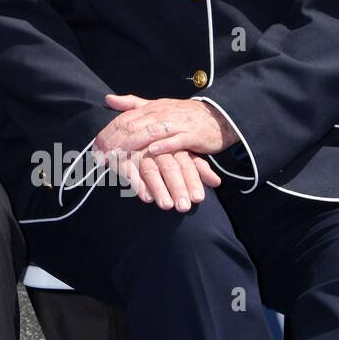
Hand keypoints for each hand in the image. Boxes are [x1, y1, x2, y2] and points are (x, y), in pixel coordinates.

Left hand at [93, 94, 236, 158]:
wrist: (218, 116)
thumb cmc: (184, 115)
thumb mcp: (157, 106)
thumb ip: (132, 104)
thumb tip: (108, 99)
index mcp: (151, 108)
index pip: (124, 118)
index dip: (109, 132)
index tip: (95, 146)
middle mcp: (161, 114)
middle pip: (134, 126)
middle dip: (115, 141)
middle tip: (101, 154)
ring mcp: (177, 124)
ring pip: (151, 132)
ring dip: (133, 144)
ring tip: (118, 155)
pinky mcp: (193, 135)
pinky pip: (177, 140)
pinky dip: (164, 146)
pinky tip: (152, 151)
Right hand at [104, 145, 222, 211]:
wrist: (129, 132)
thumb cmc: (162, 147)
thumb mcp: (182, 153)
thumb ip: (199, 166)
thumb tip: (217, 182)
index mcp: (173, 145)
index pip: (185, 163)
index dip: (192, 181)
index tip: (198, 199)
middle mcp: (157, 147)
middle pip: (169, 167)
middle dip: (177, 187)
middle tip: (183, 207)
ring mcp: (138, 151)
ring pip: (150, 169)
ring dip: (158, 188)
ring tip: (167, 206)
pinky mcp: (121, 156)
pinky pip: (129, 170)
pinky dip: (137, 184)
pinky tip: (147, 198)